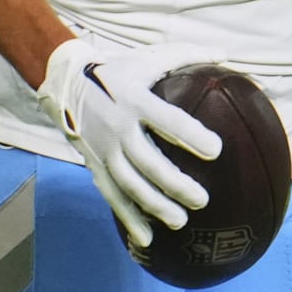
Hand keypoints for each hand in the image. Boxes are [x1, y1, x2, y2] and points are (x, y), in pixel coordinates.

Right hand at [34, 39, 224, 246]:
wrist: (66, 81)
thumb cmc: (117, 69)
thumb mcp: (149, 57)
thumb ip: (187, 55)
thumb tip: (226, 54)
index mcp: (136, 99)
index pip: (168, 120)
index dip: (192, 136)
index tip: (217, 150)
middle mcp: (119, 126)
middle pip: (148, 161)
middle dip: (175, 183)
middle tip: (202, 199)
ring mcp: (104, 149)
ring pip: (130, 184)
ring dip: (154, 205)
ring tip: (181, 221)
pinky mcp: (94, 164)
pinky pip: (112, 195)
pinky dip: (128, 217)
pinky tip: (147, 238)